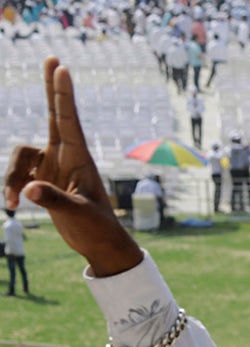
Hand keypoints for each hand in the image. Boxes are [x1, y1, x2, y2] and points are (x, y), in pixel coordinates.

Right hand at [4, 59, 142, 277]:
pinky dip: (10, 186)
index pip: (68, 119)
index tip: (62, 67)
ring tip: (11, 202)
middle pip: (54, 114)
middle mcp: (65, 157)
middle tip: (53, 58)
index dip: (63, 93)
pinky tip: (12, 205)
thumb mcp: (77, 215)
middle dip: (51, 88)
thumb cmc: (97, 229)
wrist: (99, 245)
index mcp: (79, 158)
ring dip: (9, 175)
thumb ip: (54, 200)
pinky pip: (17, 173)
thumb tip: (28, 189)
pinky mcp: (43, 179)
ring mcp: (53, 166)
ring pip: (20, 156)